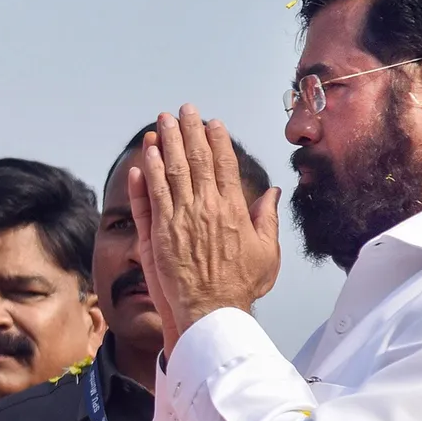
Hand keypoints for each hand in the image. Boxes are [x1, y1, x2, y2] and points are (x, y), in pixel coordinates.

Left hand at [128, 105, 281, 345]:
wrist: (213, 310)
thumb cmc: (240, 286)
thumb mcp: (266, 252)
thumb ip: (267, 218)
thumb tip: (273, 193)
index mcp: (234, 210)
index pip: (224, 165)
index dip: (218, 141)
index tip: (214, 123)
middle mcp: (208, 207)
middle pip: (198, 159)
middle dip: (191, 130)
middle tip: (185, 109)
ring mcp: (183, 217)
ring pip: (174, 170)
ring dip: (168, 142)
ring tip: (162, 121)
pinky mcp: (161, 230)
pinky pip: (155, 194)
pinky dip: (151, 171)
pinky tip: (149, 153)